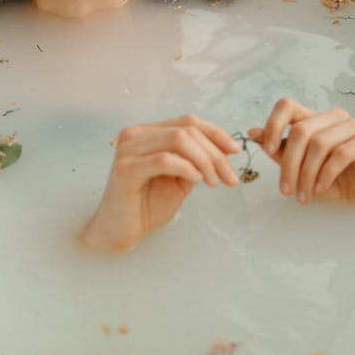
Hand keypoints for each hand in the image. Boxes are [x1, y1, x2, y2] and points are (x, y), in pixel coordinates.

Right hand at [79, 115, 240, 252]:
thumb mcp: (178, 179)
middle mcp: (135, 134)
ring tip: (215, 182)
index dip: (216, 133)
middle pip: (186, 129)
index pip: (187, 121)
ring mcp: (128, 149)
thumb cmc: (146, 206)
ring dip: (205, 160)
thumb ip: (195, 161)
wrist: (119, 232)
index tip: (236, 151)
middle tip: (230, 177)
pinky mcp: (125, 168)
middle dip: (215, 152)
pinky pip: (164, 159)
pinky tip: (197, 181)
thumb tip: (225, 149)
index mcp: (147, 132)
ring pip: (178, 140)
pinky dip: (187, 168)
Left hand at [248, 98, 354, 205]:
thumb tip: (253, 133)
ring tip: (303, 195)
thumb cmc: (330, 181)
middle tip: (285, 190)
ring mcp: (354, 125)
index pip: (287, 105)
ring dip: (307, 174)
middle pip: (301, 130)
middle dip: (289, 163)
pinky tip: (320, 188)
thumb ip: (280, 150)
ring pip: (320, 143)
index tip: (266, 149)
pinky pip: (341, 153)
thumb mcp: (299, 167)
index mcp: (314, 118)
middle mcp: (334, 117)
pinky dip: (326, 174)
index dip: (273, 124)